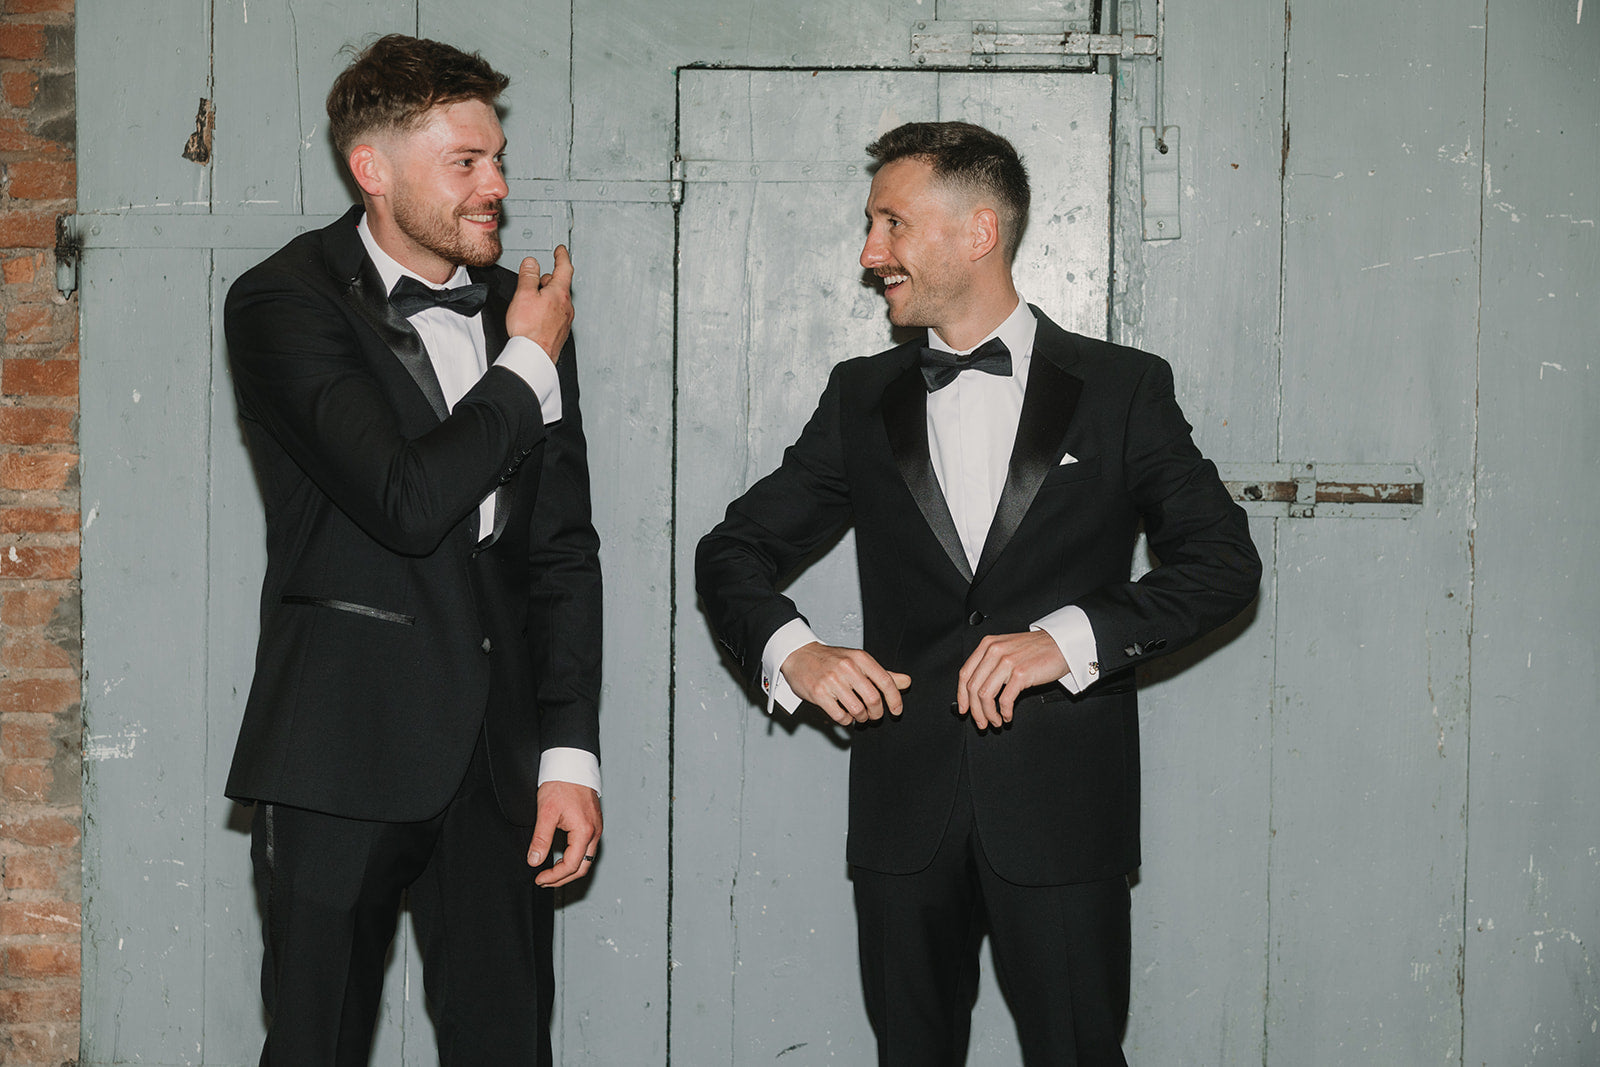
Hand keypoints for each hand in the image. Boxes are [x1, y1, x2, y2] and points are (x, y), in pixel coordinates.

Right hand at [506, 245, 574, 361]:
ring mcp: (565, 320)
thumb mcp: (524, 295)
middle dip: (549, 279)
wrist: (533, 356)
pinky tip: (536, 317)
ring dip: (547, 296)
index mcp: (559, 293)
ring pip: (558, 300)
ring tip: (532, 300)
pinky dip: (547, 310)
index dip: (561, 256)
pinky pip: (556, 314)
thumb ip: (528, 276)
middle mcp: (567, 306)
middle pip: (560, 285)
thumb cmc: (529, 330)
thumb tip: (531, 263)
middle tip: (538, 279)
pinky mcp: (560, 332)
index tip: (560, 251)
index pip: (564, 268)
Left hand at [527, 779, 601, 887]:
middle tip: (545, 881)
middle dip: (563, 878)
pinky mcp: (594, 825)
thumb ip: (541, 839)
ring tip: (551, 873)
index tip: (539, 879)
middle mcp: (595, 832)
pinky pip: (587, 849)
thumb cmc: (561, 784)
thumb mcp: (546, 813)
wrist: (572, 766)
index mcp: (584, 831)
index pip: (571, 865)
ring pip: (586, 859)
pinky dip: (575, 859)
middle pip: (582, 867)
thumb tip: (534, 860)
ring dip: (569, 870)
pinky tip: (561, 858)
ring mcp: (596, 829)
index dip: (554, 877)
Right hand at [781, 642, 910, 726]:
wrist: (799, 655)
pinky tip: (844, 715)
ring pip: (857, 710)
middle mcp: (847, 668)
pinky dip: (846, 720)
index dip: (895, 700)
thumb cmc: (830, 659)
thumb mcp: (858, 661)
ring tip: (858, 715)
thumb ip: (882, 674)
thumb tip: (906, 682)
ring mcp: (832, 681)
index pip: (886, 682)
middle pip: (873, 699)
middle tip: (874, 716)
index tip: (896, 711)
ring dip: (861, 718)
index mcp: (860, 658)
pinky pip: (840, 716)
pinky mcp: (819, 694)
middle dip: (877, 713)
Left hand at [956, 630, 1067, 730]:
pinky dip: (1004, 712)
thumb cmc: (1036, 650)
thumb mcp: (1006, 649)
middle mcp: (994, 651)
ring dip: (988, 714)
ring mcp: (1007, 662)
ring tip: (994, 722)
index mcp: (987, 645)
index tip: (964, 709)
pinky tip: (1007, 716)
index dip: (961, 696)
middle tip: (981, 722)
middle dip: (975, 711)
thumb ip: (990, 663)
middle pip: (973, 687)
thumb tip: (975, 690)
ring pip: (985, 695)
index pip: (965, 674)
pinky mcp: (1021, 673)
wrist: (1061, 645)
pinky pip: (1005, 699)